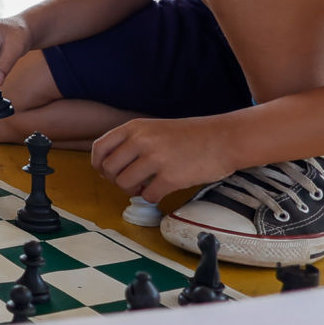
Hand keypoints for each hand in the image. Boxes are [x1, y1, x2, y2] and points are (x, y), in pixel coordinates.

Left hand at [90, 116, 237, 202]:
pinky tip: (162, 190)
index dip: (98, 164)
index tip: (106, 172)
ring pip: (124, 184)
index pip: (100, 148)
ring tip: (147, 186)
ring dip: (133, 191)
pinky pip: (148, 196)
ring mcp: (156, 159)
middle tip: (132, 182)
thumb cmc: (191, 135)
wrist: (224, 138)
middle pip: (109, 170)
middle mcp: (142, 141)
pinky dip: (152, 197)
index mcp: (135, 127)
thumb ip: (132, 142)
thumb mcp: (155, 128)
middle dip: (116, 181)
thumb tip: (108, 166)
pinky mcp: (171, 177)